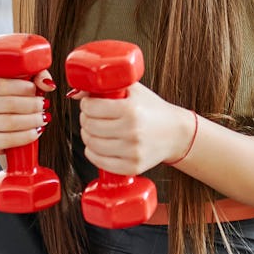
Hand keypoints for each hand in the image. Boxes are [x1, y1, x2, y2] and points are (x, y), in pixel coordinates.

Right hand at [0, 68, 53, 156]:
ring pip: (8, 122)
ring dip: (30, 121)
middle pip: (7, 104)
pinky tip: (34, 132)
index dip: (21, 87)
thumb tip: (47, 84)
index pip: (0, 84)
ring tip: (42, 119)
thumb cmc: (16, 100)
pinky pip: (5, 140)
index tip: (35, 89)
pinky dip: (24, 137)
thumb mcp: (26, 83)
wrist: (8, 125)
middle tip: (43, 105)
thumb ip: (38, 77)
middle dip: (30, 105)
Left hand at [76, 81, 193, 173]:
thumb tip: (77, 93)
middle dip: (85, 120)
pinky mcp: (132, 167)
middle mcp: (131, 131)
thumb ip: (107, 86)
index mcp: (131, 110)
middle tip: (91, 117)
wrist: (176, 133)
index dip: (86, 105)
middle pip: (89, 126)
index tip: (89, 105)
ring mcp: (132, 151)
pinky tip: (98, 146)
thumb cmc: (153, 110)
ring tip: (95, 130)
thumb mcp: (134, 91)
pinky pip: (100, 162)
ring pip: (91, 144)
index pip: (91, 108)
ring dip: (87, 136)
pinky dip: (93, 153)